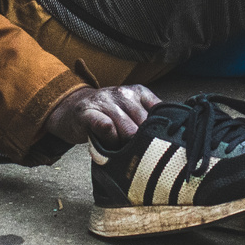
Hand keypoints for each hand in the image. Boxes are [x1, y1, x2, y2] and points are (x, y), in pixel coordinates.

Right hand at [44, 83, 161, 145]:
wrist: (71, 109)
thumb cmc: (107, 115)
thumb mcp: (131, 110)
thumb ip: (150, 119)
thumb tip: (173, 137)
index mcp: (139, 92)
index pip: (160, 112)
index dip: (161, 131)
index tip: (161, 144)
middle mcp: (123, 93)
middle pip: (144, 126)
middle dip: (142, 143)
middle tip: (136, 152)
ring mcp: (105, 101)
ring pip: (128, 130)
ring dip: (125, 146)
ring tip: (120, 150)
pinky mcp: (88, 112)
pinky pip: (107, 128)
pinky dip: (110, 141)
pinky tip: (107, 145)